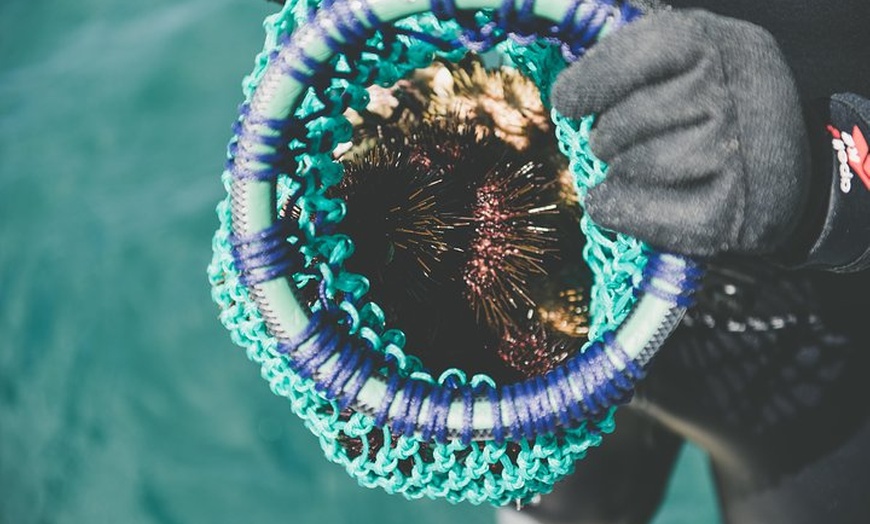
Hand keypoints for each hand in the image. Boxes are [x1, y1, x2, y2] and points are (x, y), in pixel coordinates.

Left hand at [552, 9, 809, 256]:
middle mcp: (733, 93)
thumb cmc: (709, 110)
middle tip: (621, 144)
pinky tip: (624, 201)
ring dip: (617, 175)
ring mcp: (736, 156)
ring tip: (640, 169)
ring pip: (630, 168)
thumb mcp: (685, 62)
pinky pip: (638, 213)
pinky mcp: (728, 214)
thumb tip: (566, 99)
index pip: (632, 58)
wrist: (777, 170)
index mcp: (716, 43)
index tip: (567, 104)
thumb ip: (630, 66)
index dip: (588, 84)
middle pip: (622, 123)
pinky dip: (618, 211)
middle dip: (607, 139)